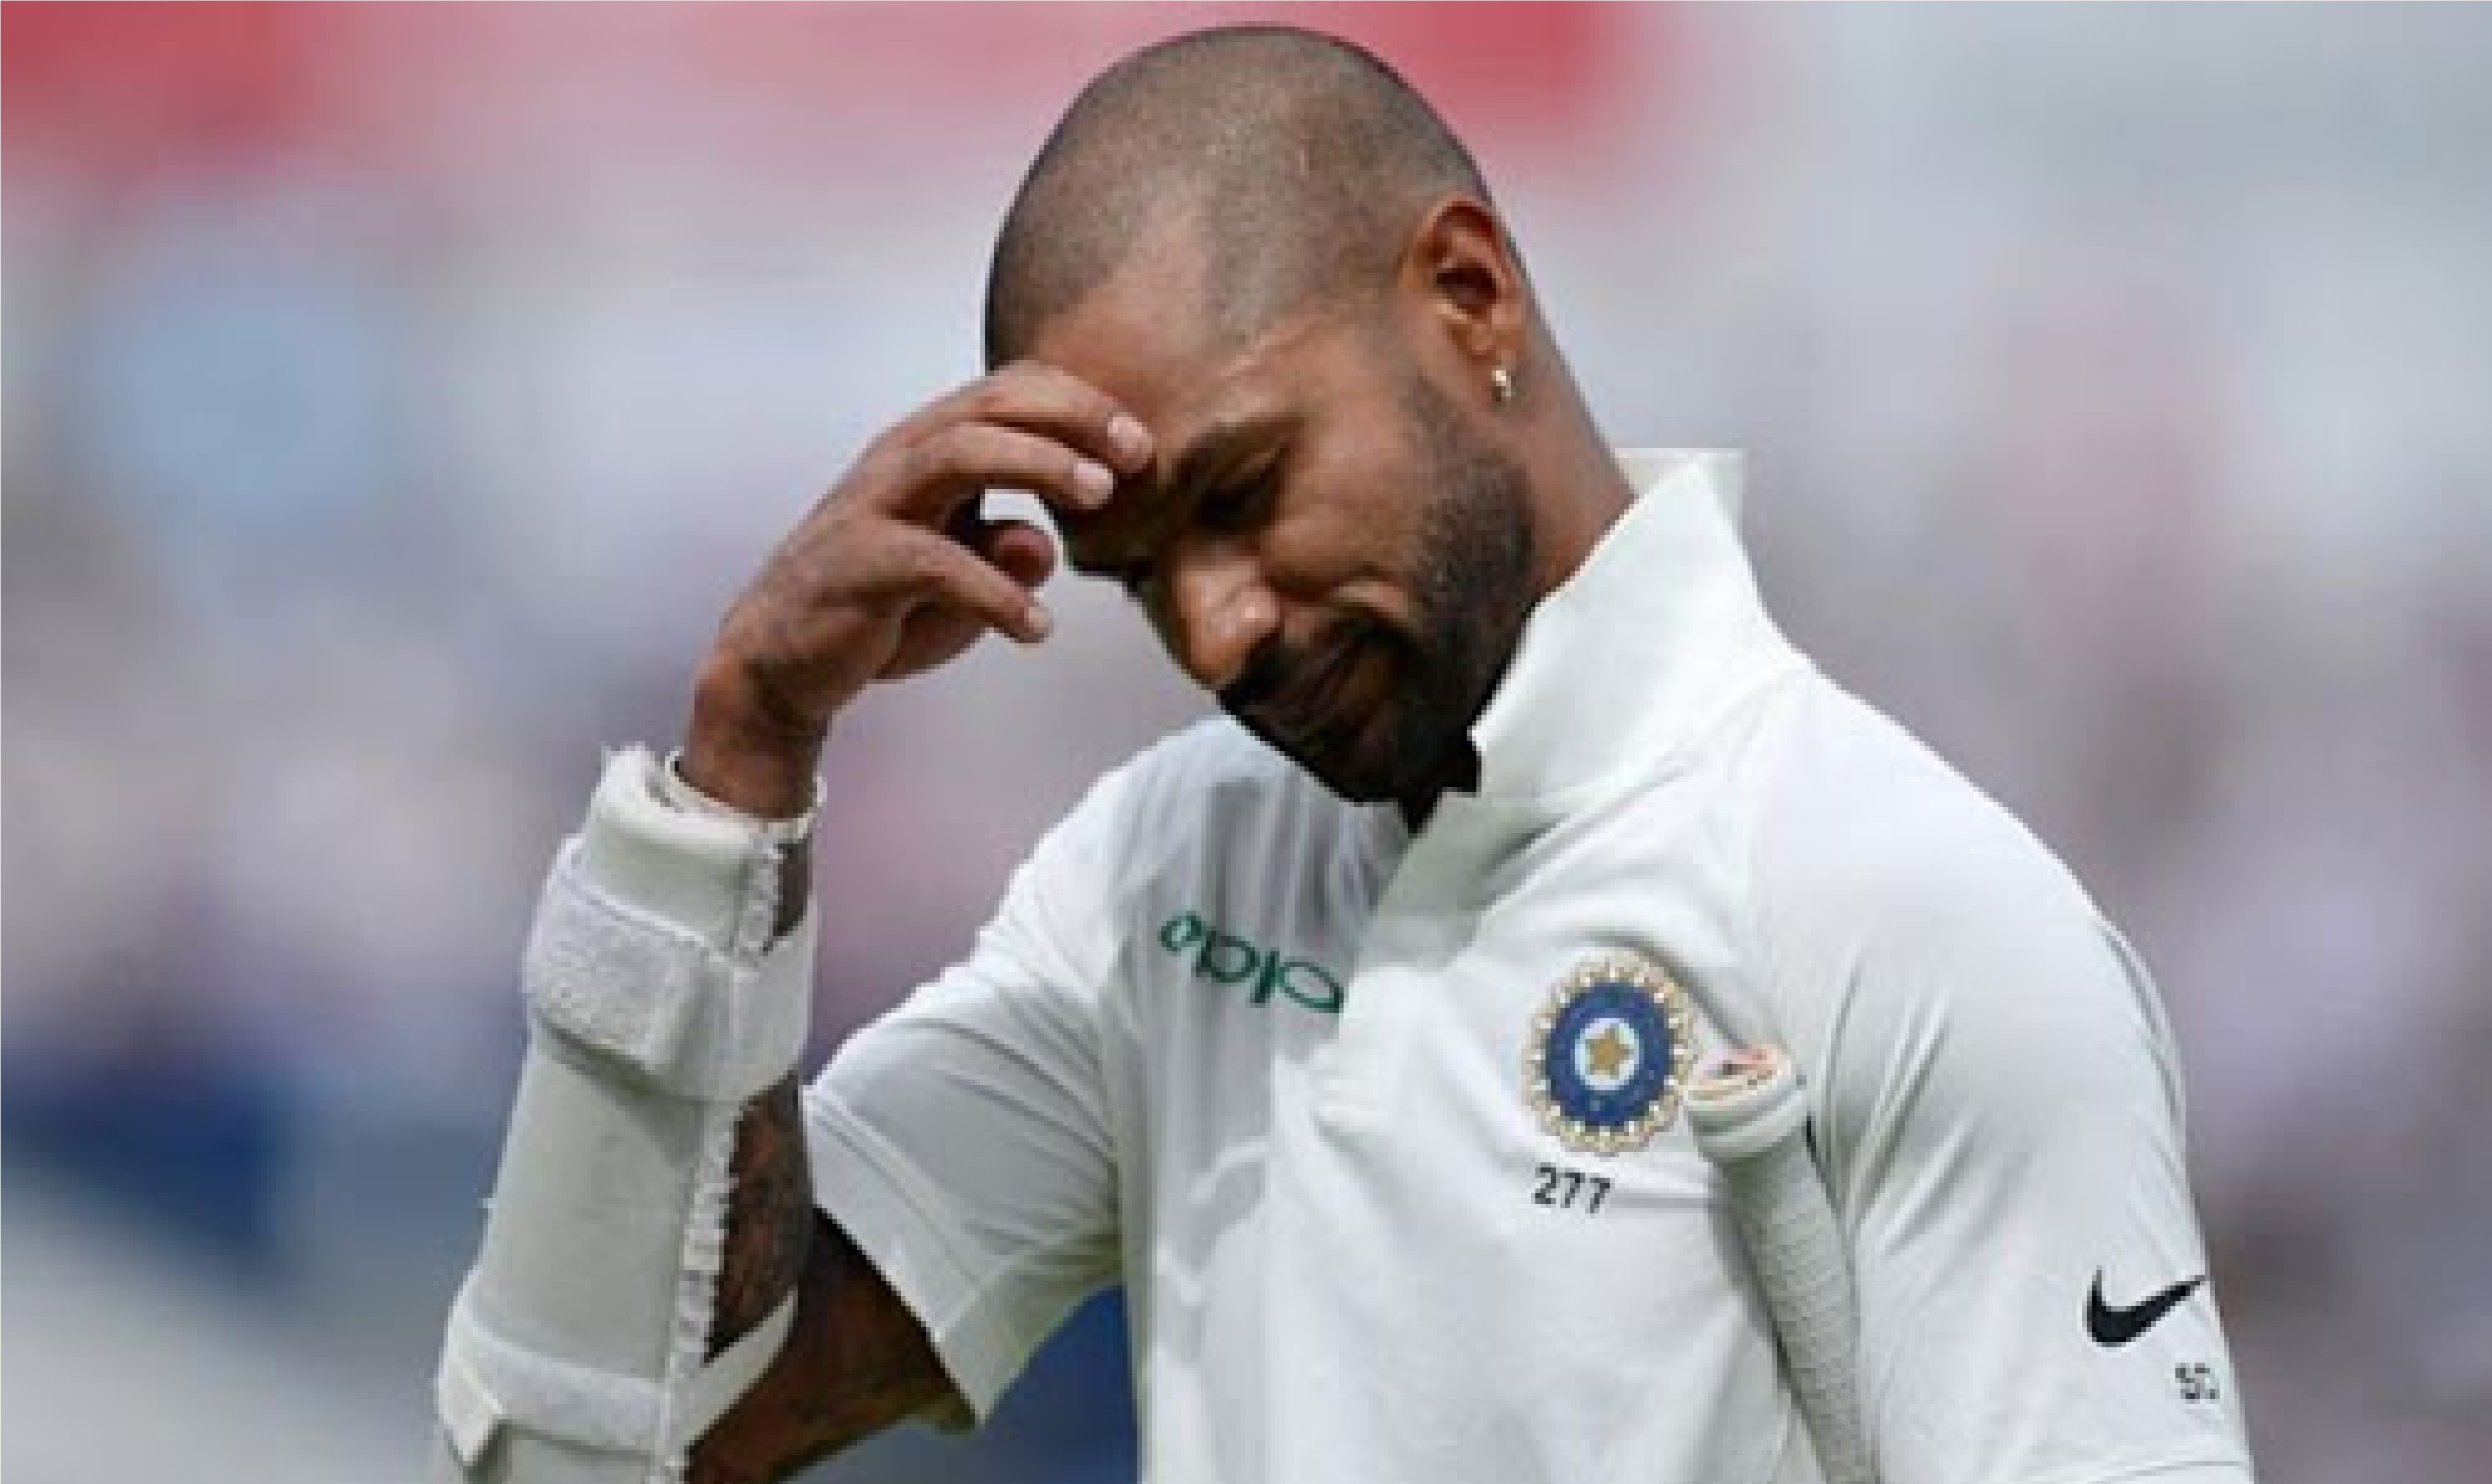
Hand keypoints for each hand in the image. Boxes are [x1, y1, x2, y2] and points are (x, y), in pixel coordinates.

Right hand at [683, 362, 1152, 814]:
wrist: (782, 661)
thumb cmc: (883, 606)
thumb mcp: (962, 578)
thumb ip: (1006, 551)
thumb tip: (1043, 543)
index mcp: (929, 448)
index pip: (1007, 391)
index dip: (1080, 404)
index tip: (1139, 443)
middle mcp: (899, 461)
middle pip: (989, 405)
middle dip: (1072, 418)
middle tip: (1136, 454)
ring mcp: (873, 507)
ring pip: (957, 454)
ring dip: (1038, 465)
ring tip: (1099, 497)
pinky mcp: (856, 565)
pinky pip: (933, 562)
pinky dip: (993, 591)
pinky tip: (1037, 627)